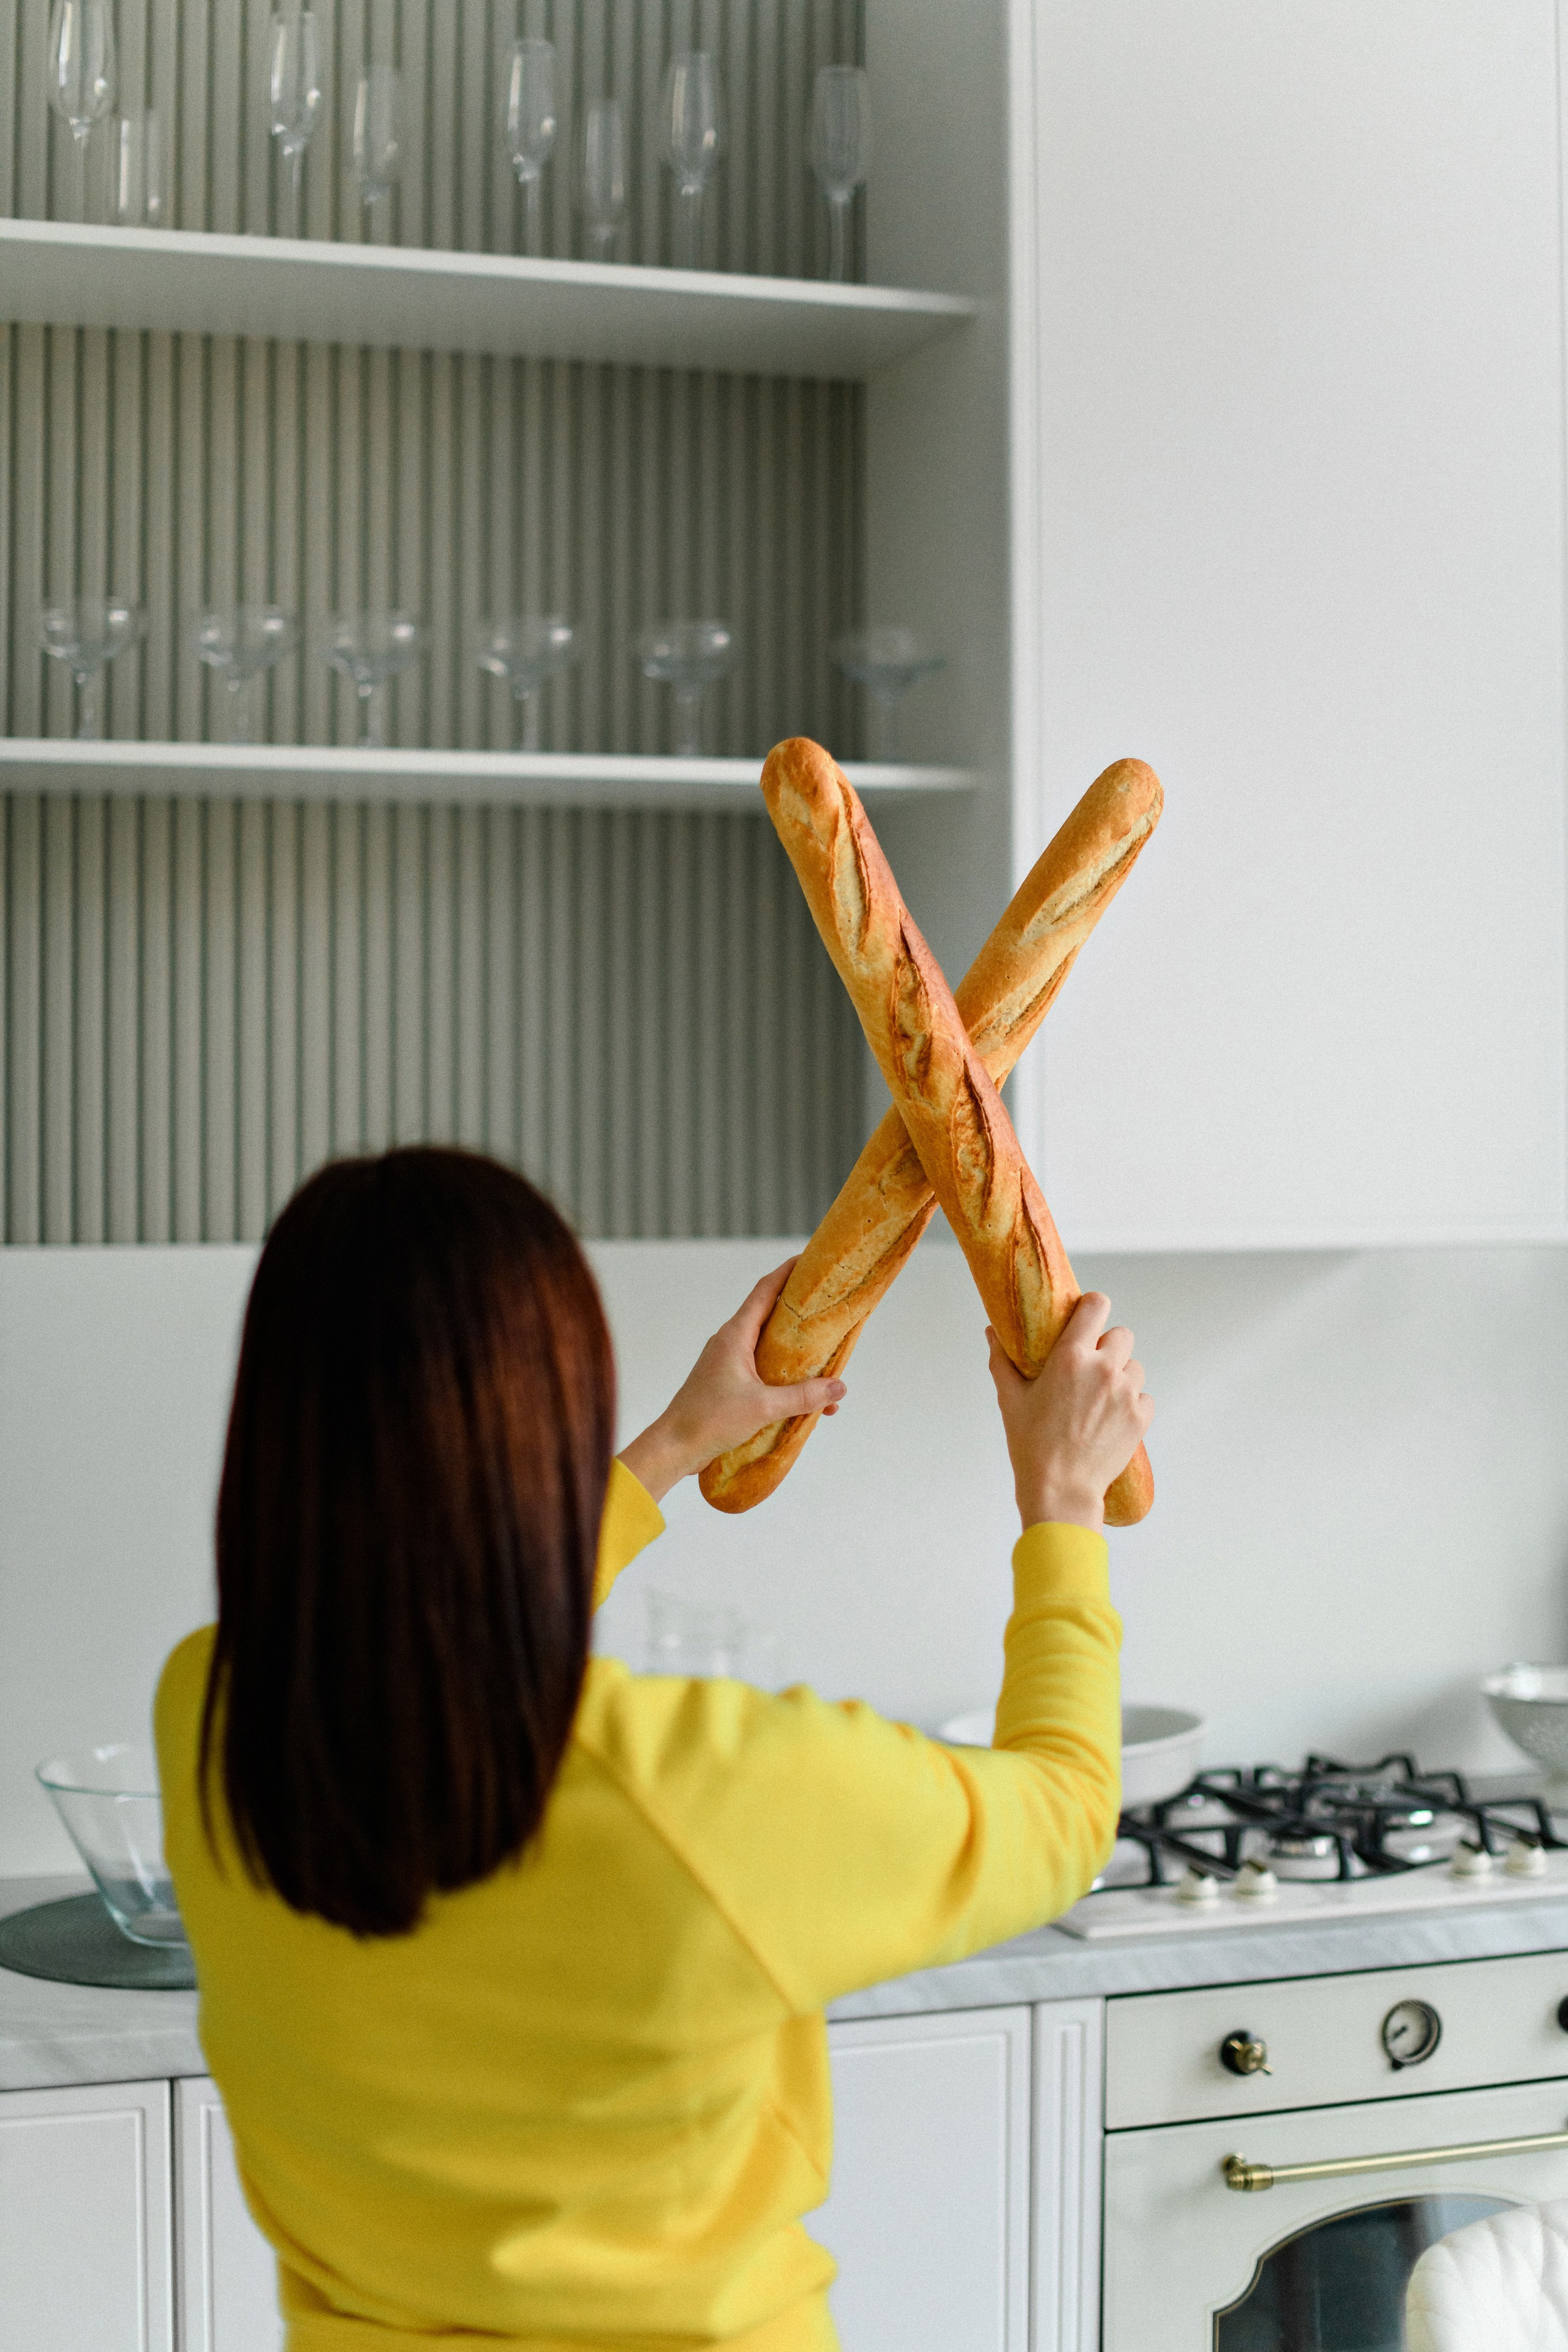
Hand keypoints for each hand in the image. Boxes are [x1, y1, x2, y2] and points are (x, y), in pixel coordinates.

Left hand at [617, 1259, 846, 1502]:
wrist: (674, 1447)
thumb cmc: (710, 1420)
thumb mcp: (763, 1407)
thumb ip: (803, 1396)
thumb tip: (839, 1388)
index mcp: (735, 1335)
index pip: (765, 1291)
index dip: (788, 1272)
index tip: (810, 1259)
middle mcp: (731, 1342)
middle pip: (770, 1316)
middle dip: (800, 1312)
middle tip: (829, 1307)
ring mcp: (728, 1363)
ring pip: (769, 1347)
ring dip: (796, 1353)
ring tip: (826, 1360)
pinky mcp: (729, 1383)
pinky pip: (763, 1370)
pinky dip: (784, 1378)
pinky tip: (805, 1400)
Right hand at [987, 1292, 1153, 1534]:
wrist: (1061, 1490)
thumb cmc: (1031, 1445)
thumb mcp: (1011, 1400)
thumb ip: (1003, 1360)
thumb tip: (991, 1332)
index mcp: (1070, 1358)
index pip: (1097, 1305)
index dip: (1093, 1307)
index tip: (1087, 1318)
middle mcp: (1103, 1369)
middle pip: (1122, 1334)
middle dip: (1108, 1346)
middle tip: (1091, 1367)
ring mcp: (1126, 1393)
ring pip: (1135, 1366)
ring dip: (1121, 1375)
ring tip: (1100, 1397)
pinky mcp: (1140, 1417)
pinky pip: (1144, 1396)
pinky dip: (1132, 1403)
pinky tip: (1111, 1418)